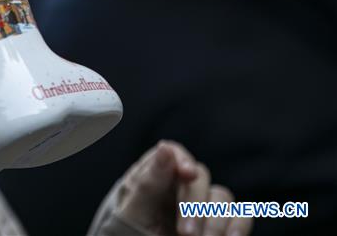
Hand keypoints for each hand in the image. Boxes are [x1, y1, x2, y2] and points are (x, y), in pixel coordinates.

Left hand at [113, 141, 251, 235]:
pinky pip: (241, 216)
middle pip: (200, 177)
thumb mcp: (134, 213)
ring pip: (222, 197)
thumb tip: (165, 148)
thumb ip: (148, 183)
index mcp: (155, 178)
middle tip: (186, 233)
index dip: (183, 159)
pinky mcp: (221, 224)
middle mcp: (180, 188)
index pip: (173, 153)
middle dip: (195, 204)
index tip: (188, 174)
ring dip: (215, 220)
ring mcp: (202, 206)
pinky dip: (239, 226)